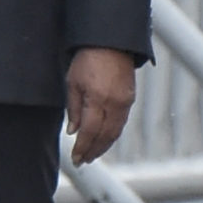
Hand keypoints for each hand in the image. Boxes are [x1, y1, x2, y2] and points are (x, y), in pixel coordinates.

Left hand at [65, 47, 136, 165]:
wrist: (111, 41)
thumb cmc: (88, 58)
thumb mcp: (73, 82)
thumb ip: (73, 108)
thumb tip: (73, 131)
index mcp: (97, 98)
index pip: (90, 131)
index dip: (82, 147)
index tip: (76, 158)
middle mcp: (114, 103)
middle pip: (105, 136)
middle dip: (93, 151)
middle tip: (83, 161)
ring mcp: (125, 102)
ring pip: (115, 132)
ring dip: (103, 146)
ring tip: (92, 154)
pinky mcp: (130, 99)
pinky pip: (121, 123)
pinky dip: (112, 135)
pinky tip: (104, 139)